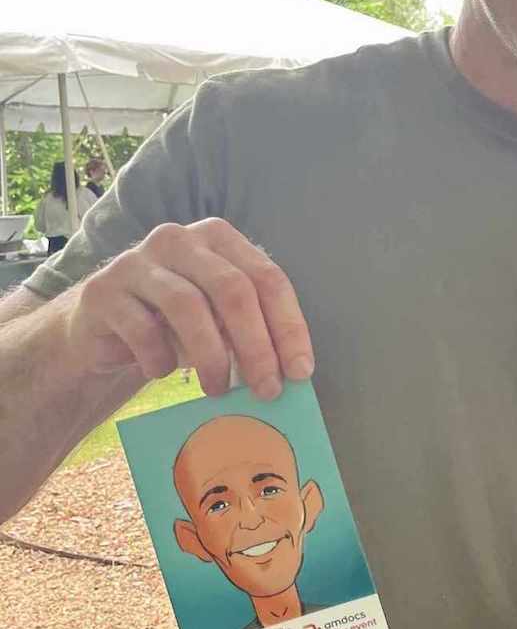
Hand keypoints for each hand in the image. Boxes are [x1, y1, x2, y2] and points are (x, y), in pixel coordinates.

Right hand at [64, 219, 313, 399]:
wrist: (103, 330)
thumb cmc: (174, 325)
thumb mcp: (218, 321)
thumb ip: (250, 332)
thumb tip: (291, 371)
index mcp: (218, 238)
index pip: (267, 278)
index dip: (288, 326)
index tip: (301, 371)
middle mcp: (179, 239)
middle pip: (232, 289)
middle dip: (257, 345)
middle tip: (267, 389)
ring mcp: (136, 261)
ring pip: (188, 305)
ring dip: (211, 356)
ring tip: (218, 390)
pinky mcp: (103, 290)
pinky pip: (141, 328)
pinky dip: (160, 358)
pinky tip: (163, 373)